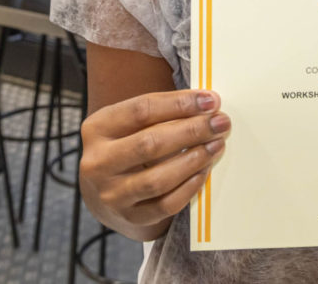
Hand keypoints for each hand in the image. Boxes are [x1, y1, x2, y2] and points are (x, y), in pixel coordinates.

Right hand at [78, 89, 229, 241]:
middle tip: (220, 123)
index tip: (211, 100)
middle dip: (192, 131)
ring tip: (217, 145)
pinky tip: (204, 170)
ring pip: (158, 179)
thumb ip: (162, 111)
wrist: (105, 190)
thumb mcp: (130, 122)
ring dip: (194, 159)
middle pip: (150, 144)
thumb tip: (208, 103)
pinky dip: (189, 187)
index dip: (180, 104)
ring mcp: (111, 194)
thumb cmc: (127, 144)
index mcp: (97, 129)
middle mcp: (98, 163)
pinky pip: (166, 205)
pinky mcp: (129, 217)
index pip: (141, 110)